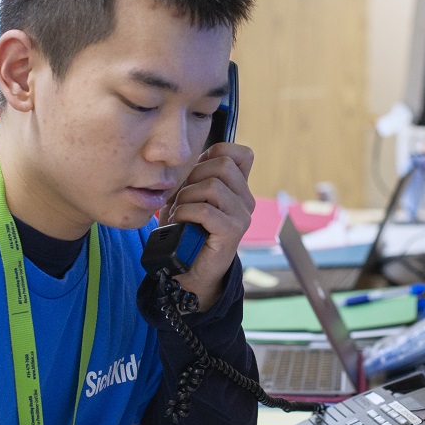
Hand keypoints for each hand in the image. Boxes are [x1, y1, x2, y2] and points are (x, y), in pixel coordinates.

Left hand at [162, 142, 254, 310]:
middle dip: (194, 176)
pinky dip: (186, 212)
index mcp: (238, 188)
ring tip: (179, 211)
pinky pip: (206, 210)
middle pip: (223, 164)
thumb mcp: (188, 196)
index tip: (196, 171)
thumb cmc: (185, 231)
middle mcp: (245, 200)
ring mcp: (242, 216)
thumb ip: (193, 176)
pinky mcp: (233, 232)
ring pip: (214, 186)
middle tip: (181, 196)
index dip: (215, 153)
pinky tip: (180, 222)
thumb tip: (182, 159)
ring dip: (187, 196)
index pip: (239, 153)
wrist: (189, 272)